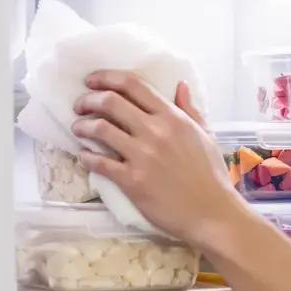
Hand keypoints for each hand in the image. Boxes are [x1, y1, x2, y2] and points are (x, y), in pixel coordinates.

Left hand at [71, 70, 247, 247]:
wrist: (212, 213)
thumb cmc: (211, 175)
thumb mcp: (206, 135)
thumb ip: (190, 110)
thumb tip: (180, 85)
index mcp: (173, 118)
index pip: (133, 85)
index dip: (106, 77)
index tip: (91, 80)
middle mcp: (155, 131)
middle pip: (110, 102)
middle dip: (88, 99)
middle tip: (79, 105)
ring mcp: (142, 156)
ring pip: (100, 129)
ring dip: (82, 126)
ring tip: (78, 129)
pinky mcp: (132, 181)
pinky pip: (99, 162)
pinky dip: (86, 156)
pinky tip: (85, 156)